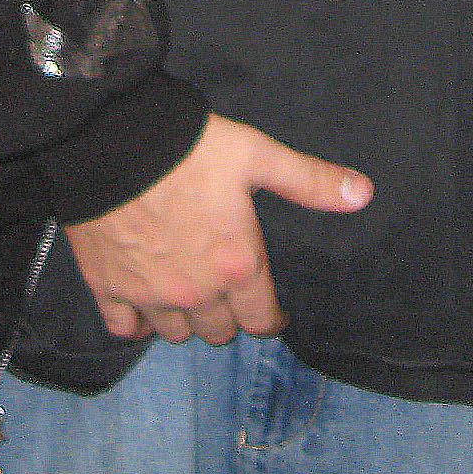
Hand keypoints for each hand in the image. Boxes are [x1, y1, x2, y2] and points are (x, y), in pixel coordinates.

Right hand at [64, 111, 373, 347]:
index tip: (269, 312)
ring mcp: (149, 295)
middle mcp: (196, 291)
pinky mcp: (108, 288)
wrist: (114, 140)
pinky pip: (126, 328)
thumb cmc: (190, 148)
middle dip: (227, 316)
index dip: (270, 318)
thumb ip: (308, 180)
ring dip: (185, 319)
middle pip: (218, 332)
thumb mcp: (256, 155)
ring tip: (187, 294)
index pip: (261, 319)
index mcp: (237, 264)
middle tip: (226, 292)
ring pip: (176, 333)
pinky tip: (142, 305)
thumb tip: (363, 193)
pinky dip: (136, 322)